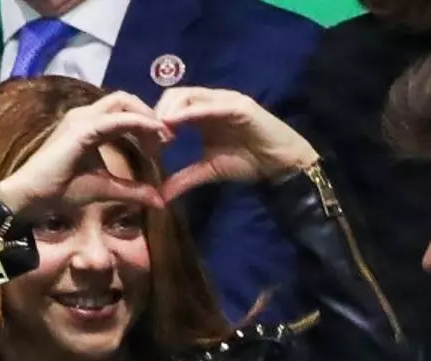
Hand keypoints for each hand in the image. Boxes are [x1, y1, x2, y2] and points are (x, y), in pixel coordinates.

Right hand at [0, 91, 167, 215]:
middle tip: (168, 136)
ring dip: (147, 115)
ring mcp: (82, 118)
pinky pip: (116, 119)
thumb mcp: (108, 189)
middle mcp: (85, 115)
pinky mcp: (81, 129)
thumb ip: (134, 192)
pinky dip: (138, 122)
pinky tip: (154, 133)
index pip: (125, 112)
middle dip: (150, 114)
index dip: (147, 122)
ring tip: (164, 135)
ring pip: (123, 101)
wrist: (33, 197)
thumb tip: (160, 201)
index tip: (166, 142)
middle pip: (126, 99)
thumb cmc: (63, 190)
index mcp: (91, 125)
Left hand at [154, 87, 318, 200]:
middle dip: (159, 112)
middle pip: (174, 94)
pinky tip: (177, 124)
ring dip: (171, 111)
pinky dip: (192, 112)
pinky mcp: (239, 106)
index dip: (156, 118)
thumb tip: (161, 196)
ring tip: (164, 132)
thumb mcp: (209, 170)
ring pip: (189, 95)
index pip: (171, 104)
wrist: (280, 164)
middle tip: (154, 137)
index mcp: (203, 112)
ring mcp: (225, 101)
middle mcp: (212, 101)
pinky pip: (211, 105)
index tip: (149, 142)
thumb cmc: (248, 162)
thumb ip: (185, 178)